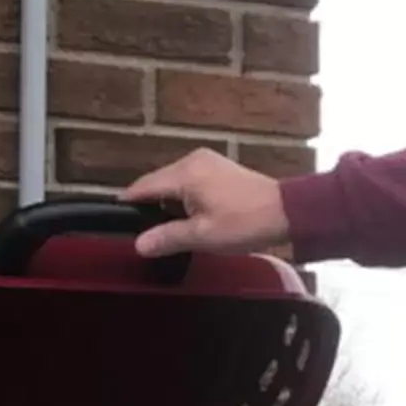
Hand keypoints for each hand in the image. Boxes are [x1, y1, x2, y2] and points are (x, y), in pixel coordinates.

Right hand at [124, 149, 291, 261]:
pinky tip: (190, 217)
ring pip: (173, 183)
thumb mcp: (203, 236)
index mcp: (185, 173)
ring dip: (169, 204)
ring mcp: (207, 161)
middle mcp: (192, 160)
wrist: (287, 211)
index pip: (143, 187)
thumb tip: (139, 245)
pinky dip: (184, 198)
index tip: (117, 221)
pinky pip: (189, 181)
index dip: (128, 205)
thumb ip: (168, 238)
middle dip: (150, 207)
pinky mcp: (218, 167)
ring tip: (170, 230)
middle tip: (147, 234)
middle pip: (157, 184)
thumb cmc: (246, 222)